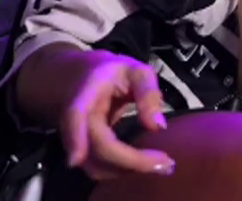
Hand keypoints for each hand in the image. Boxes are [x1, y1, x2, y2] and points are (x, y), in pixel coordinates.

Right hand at [20, 45, 174, 181]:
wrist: (86, 79)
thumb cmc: (114, 74)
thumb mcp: (136, 71)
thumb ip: (148, 93)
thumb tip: (157, 126)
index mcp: (86, 93)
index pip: (74, 115)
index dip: (74, 137)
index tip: (76, 160)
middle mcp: (77, 121)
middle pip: (96, 149)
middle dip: (130, 162)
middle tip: (167, 164)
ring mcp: (78, 140)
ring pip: (96, 166)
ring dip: (128, 171)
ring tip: (163, 166)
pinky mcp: (86, 152)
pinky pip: (101, 168)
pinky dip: (123, 171)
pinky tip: (147, 165)